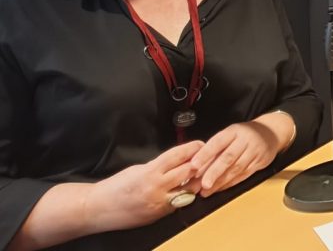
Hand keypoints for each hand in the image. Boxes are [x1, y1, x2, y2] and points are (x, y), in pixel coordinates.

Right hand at [85, 140, 203, 230]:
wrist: (98, 208)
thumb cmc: (115, 187)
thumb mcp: (137, 169)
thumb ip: (158, 166)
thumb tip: (176, 161)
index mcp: (150, 172)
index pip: (177, 156)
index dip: (192, 149)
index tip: (200, 144)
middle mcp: (157, 187)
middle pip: (188, 171)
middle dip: (199, 163)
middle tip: (206, 158)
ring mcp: (160, 202)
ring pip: (189, 189)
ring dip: (196, 181)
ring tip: (200, 174)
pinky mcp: (160, 214)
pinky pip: (180, 203)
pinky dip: (185, 195)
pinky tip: (188, 189)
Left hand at [190, 120, 285, 196]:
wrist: (271, 132)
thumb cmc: (244, 134)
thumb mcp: (230, 134)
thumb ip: (215, 148)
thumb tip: (195, 166)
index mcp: (234, 131)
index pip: (218, 142)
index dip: (205, 154)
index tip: (193, 165)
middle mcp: (245, 140)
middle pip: (228, 158)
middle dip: (213, 172)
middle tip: (201, 184)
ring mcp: (254, 151)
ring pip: (236, 169)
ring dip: (220, 181)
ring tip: (207, 190)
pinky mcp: (260, 162)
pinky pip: (244, 175)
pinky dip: (230, 183)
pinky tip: (220, 188)